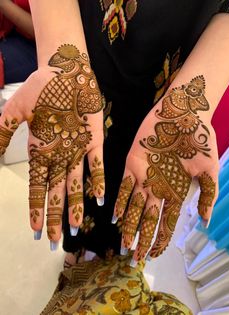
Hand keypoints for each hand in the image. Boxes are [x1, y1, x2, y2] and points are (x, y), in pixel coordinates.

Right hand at [0, 44, 104, 247]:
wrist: (66, 72)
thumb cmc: (41, 88)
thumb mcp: (14, 111)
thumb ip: (2, 133)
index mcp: (40, 150)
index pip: (37, 186)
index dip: (37, 208)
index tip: (35, 229)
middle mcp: (59, 155)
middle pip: (56, 192)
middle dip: (54, 216)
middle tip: (53, 240)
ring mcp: (77, 150)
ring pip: (76, 184)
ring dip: (75, 205)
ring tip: (75, 227)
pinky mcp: (94, 141)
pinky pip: (96, 165)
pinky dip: (97, 181)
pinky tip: (98, 199)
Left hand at [112, 75, 218, 264]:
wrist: (183, 113)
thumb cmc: (199, 139)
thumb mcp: (210, 168)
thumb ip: (208, 195)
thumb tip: (205, 222)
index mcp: (176, 191)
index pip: (167, 222)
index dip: (161, 240)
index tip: (153, 256)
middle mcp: (158, 188)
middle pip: (148, 220)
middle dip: (141, 238)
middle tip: (133, 258)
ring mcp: (144, 177)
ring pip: (134, 207)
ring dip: (128, 225)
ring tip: (122, 244)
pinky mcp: (132, 163)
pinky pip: (124, 186)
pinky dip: (119, 202)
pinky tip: (114, 217)